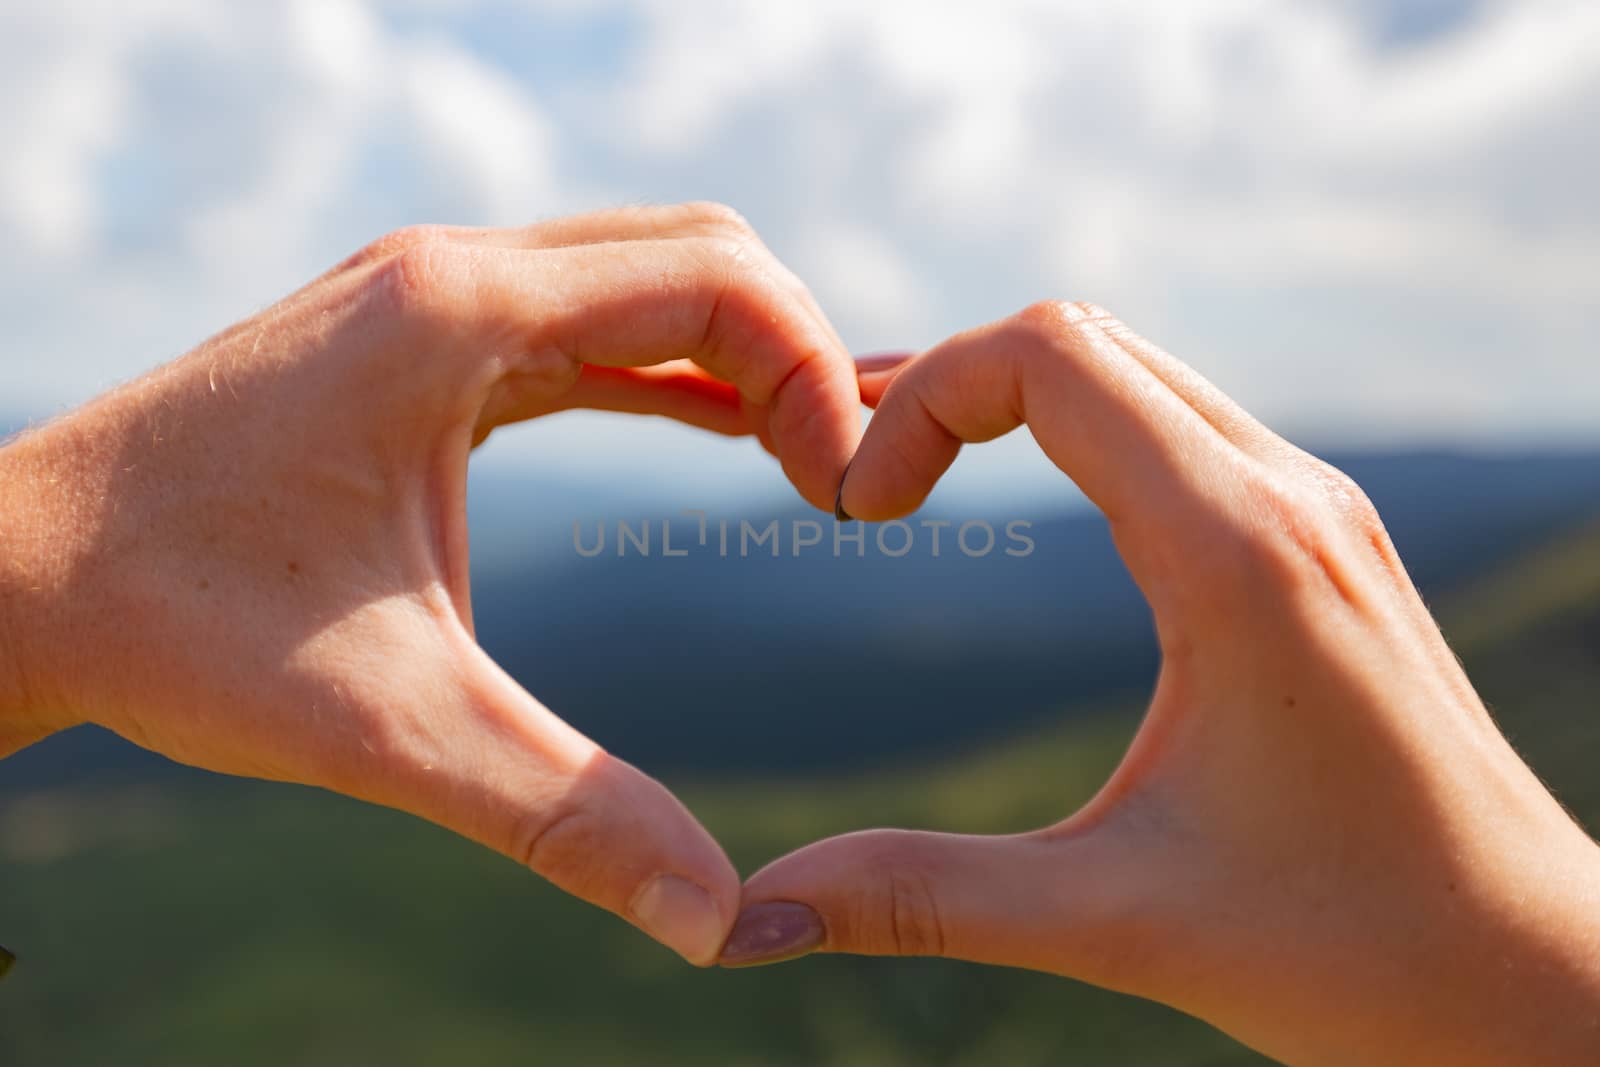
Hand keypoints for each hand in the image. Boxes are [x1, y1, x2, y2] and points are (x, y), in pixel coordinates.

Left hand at [0, 203, 867, 965]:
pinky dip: (673, 368)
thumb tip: (715, 921)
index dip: (814, 372)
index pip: (712, 282)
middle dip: (799, 349)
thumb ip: (563, 814)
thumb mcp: (390, 727)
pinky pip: (583, 325)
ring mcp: (427, 298)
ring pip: (641, 274)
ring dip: (741, 352)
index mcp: (457, 316)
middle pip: (695, 252)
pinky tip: (721, 432)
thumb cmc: (175, 624)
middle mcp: (450, 274)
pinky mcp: (413, 341)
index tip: (842, 492)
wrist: (12, 578)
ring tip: (815, 455)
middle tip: (844, 477)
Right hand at [726, 302, 1599, 1064]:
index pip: (1047, 357)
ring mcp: (1318, 511)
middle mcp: (1288, 497)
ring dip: (1013, 397)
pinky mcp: (1326, 544)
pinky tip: (1029, 500)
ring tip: (908, 476)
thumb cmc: (1356, 952)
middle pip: (1081, 337)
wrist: (1533, 981)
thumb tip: (757, 910)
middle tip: (850, 479)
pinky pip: (1183, 423)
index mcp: (1236, 555)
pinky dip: (1080, 429)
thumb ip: (924, 896)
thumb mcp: (1117, 919)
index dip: (917, 400)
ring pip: (1137, 369)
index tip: (856, 511)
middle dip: (945, 383)